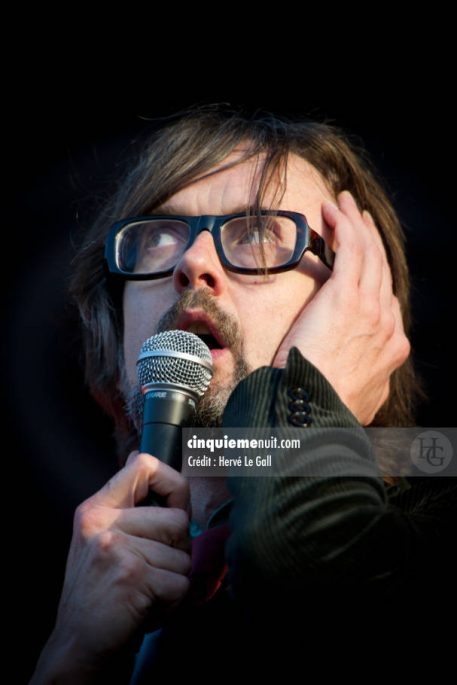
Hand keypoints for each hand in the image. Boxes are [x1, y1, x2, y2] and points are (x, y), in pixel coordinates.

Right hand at [31, 452, 190, 682]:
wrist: (77, 645)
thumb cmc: (98, 592)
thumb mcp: (100, 537)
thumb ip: (124, 503)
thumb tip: (140, 456)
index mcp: (96, 508)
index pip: (143, 465)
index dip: (173, 483)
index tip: (174, 507)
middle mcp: (102, 522)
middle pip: (178, 519)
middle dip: (177, 551)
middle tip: (151, 570)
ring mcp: (116, 548)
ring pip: (184, 554)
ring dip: (173, 580)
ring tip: (144, 590)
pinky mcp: (133, 575)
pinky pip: (181, 583)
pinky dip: (172, 603)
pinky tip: (145, 608)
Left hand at [273, 191, 409, 423]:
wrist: (314, 410)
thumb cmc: (325, 407)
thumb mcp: (361, 399)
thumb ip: (369, 381)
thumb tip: (366, 377)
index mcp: (391, 346)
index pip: (387, 299)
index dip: (374, 273)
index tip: (362, 259)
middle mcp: (387, 322)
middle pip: (381, 270)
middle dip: (369, 239)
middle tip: (358, 217)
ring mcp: (370, 307)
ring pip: (368, 254)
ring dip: (356, 223)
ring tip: (344, 203)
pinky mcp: (346, 296)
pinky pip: (351, 250)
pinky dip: (345, 226)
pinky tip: (334, 210)